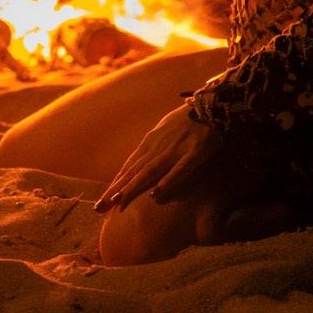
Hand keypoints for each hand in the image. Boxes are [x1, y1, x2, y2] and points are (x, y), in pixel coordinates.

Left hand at [94, 104, 218, 212]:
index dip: (115, 184)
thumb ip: (152, 145)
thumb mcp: (164, 129)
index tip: (103, 200)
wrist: (212, 105)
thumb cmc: (188, 118)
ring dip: (133, 187)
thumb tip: (140, 161)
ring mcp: (176, 149)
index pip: (129, 166)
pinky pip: (179, 170)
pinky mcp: (195, 153)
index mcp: (151, 142)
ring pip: (150, 172)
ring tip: (118, 202)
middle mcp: (158, 146)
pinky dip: (166, 182)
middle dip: (116, 190)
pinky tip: (155, 195)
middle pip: (134, 171)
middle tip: (100, 207)